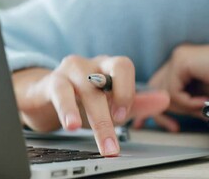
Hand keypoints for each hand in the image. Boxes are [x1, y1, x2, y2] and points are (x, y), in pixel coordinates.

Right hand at [12, 55, 168, 155]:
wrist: (43, 96)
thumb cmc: (82, 97)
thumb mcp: (110, 101)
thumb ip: (137, 102)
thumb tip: (165, 99)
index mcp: (106, 66)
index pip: (123, 65)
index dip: (126, 89)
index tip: (124, 115)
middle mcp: (89, 65)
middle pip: (106, 79)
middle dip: (113, 113)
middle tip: (115, 143)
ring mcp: (69, 71)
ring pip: (85, 88)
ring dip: (95, 118)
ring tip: (101, 141)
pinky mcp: (50, 82)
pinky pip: (59, 90)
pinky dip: (67, 109)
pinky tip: (72, 125)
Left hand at [147, 34, 208, 131]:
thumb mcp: (202, 96)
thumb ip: (184, 100)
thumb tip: (167, 112)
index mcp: (182, 65)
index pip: (158, 86)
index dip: (158, 107)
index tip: (161, 125)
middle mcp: (178, 59)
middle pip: (156, 90)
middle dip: (164, 111)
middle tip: (174, 126)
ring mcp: (179, 58)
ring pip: (164, 92)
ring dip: (184, 107)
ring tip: (203, 107)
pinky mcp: (183, 61)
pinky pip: (174, 91)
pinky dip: (188, 102)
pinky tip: (204, 101)